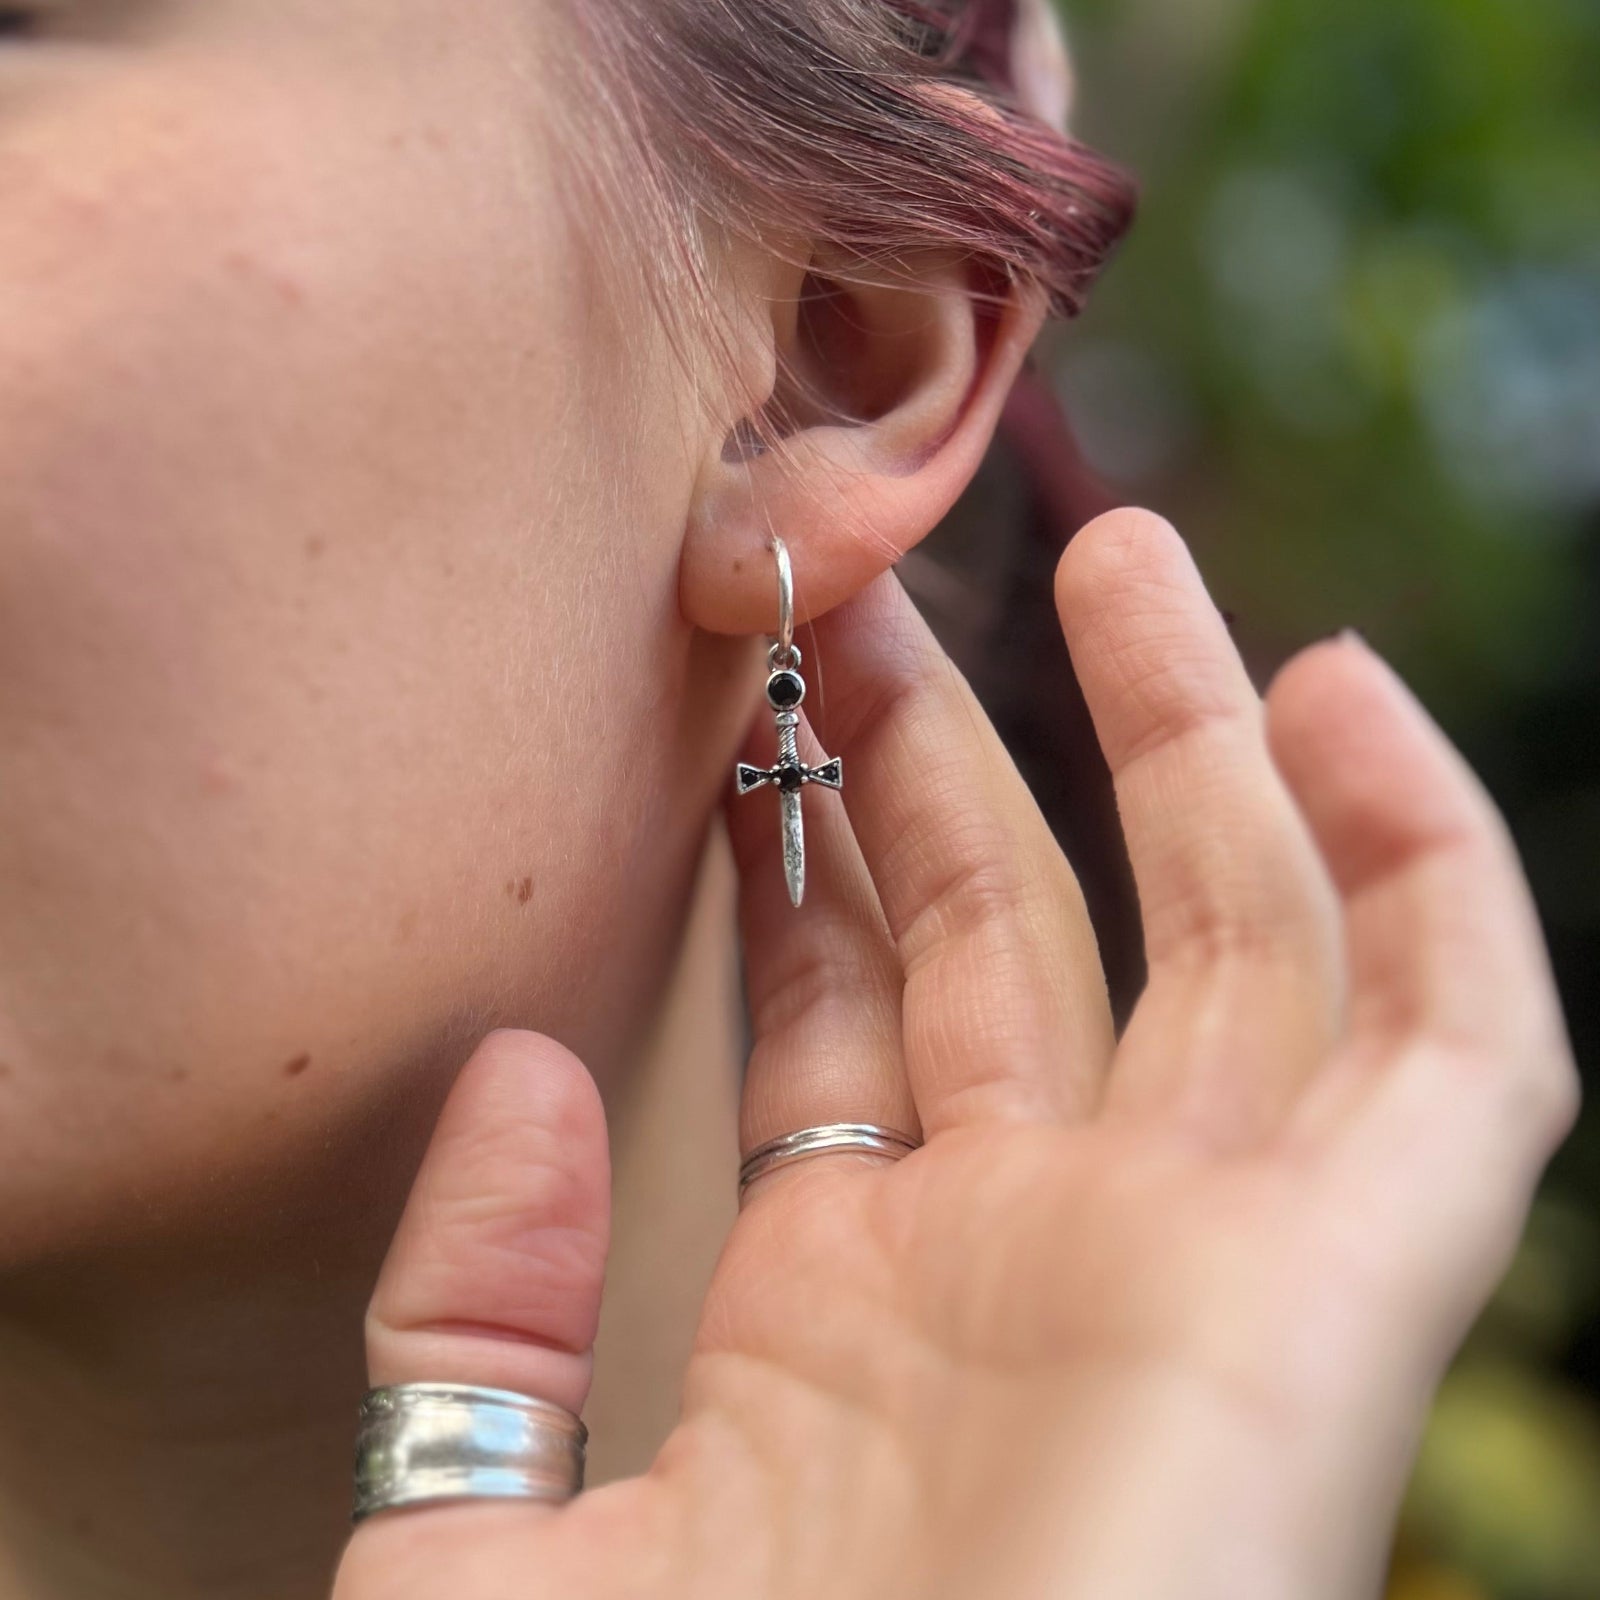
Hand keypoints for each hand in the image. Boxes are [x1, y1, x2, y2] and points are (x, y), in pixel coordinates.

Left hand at [334, 509, 1577, 1598]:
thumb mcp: (479, 1543)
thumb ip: (478, 1313)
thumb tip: (517, 1075)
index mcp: (857, 1300)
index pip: (856, 999)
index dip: (816, 839)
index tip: (764, 690)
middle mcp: (1039, 1256)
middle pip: (1025, 923)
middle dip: (965, 739)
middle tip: (889, 578)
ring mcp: (1204, 1258)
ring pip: (1238, 934)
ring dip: (1196, 740)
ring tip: (1125, 553)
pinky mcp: (1344, 1293)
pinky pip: (1451, 1041)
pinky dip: (1431, 866)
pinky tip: (1346, 696)